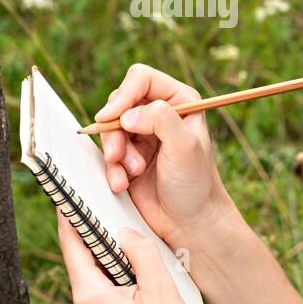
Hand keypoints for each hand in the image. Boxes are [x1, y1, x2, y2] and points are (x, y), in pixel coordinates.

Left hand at [56, 207, 225, 303]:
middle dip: (103, 239)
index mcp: (89, 295)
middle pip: (85, 260)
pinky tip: (146, 290)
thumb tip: (125, 232)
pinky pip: (105, 300)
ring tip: (146, 259)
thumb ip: (140, 252)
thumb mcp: (162, 290)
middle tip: (122, 215)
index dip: (70, 213)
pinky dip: (121, 287)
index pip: (71, 242)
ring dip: (117, 266)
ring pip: (98, 281)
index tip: (69, 188)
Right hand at [96, 63, 233, 249]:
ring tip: (130, 173)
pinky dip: (111, 168)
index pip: (141, 79)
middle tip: (118, 155)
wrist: (189, 223)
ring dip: (114, 152)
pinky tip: (122, 184)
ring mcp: (141, 135)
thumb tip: (127, 114)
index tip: (111, 117)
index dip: (123, 95)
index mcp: (180, 100)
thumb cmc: (195, 184)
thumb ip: (160, 120)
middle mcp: (159, 113)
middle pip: (119, 102)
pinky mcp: (127, 157)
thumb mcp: (184, 147)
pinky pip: (107, 152)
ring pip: (109, 128)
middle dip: (115, 130)